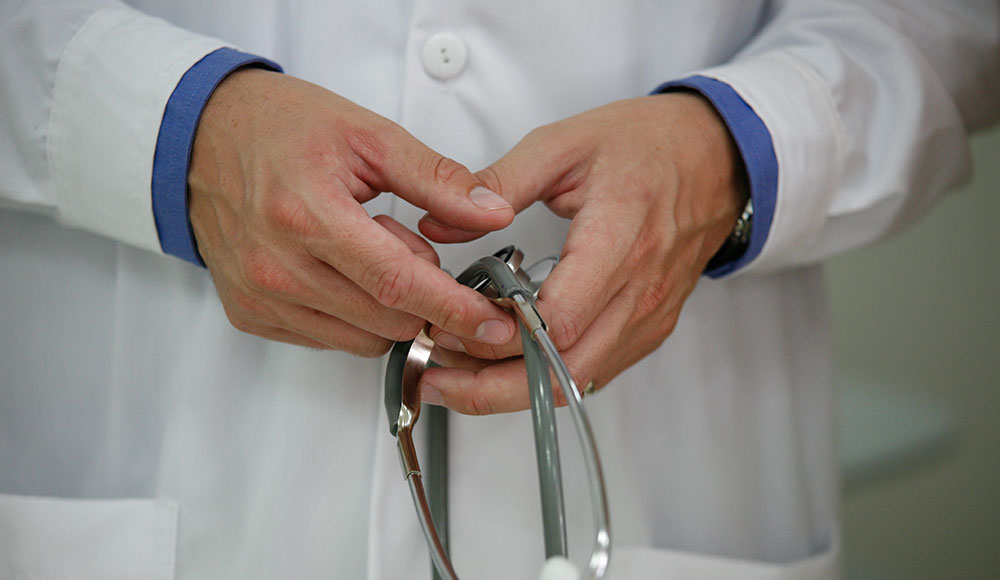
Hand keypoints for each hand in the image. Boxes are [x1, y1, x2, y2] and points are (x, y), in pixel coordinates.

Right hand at [188, 68, 516, 354]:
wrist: (201, 137)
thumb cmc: (281, 127)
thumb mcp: (368, 135)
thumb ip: (436, 179)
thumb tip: (493, 212)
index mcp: (307, 215)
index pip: (398, 283)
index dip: (454, 308)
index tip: (494, 322)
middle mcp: (277, 267)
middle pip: (386, 320)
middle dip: (426, 300)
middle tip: (417, 249)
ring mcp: (258, 297)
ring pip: (362, 339)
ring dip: (388, 308)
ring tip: (369, 249)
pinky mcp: (249, 314)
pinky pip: (327, 339)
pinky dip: (354, 316)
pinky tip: (342, 270)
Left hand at [418, 92, 746, 412]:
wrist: (719, 159)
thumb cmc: (646, 146)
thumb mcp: (564, 144)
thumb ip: (498, 182)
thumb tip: (437, 222)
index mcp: (619, 239)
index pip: (558, 320)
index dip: (497, 336)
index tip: (447, 325)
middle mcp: (640, 291)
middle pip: (562, 371)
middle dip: (490, 387)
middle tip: (432, 376)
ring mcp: (649, 317)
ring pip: (575, 384)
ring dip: (511, 390)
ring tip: (454, 375)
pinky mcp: (649, 330)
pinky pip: (593, 374)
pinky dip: (544, 379)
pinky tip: (503, 364)